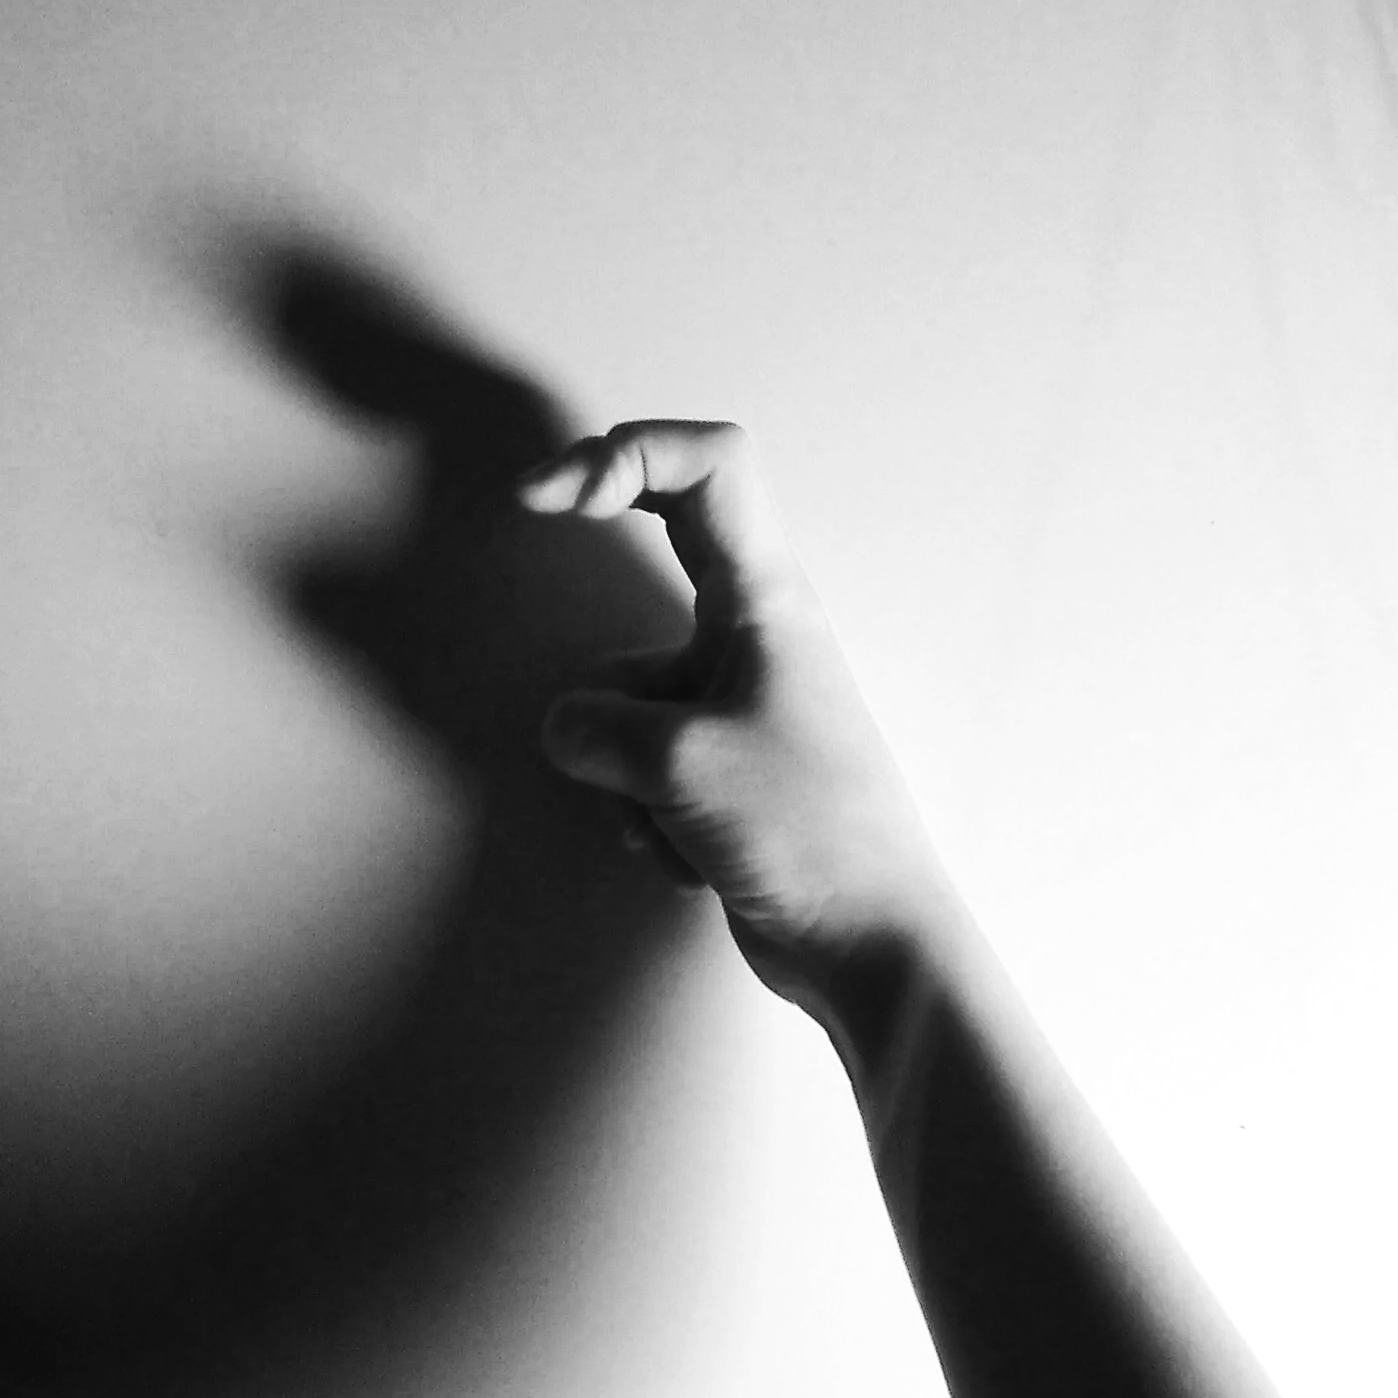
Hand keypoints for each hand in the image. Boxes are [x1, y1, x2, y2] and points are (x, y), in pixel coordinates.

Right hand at [516, 420, 953, 1011]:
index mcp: (766, 602)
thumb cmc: (808, 834)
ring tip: (680, 821)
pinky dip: (646, 811)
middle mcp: (751, 637)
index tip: (549, 497)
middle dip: (602, 546)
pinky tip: (691, 858)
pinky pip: (640, 766)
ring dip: (626, 767)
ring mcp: (733, 705)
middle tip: (530, 521)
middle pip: (663, 543)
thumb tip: (569, 732)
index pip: (707, 469)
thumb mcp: (679, 764)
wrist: (867, 944)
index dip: (623, 452)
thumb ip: (596, 728)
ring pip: (627, 695)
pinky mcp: (718, 771)